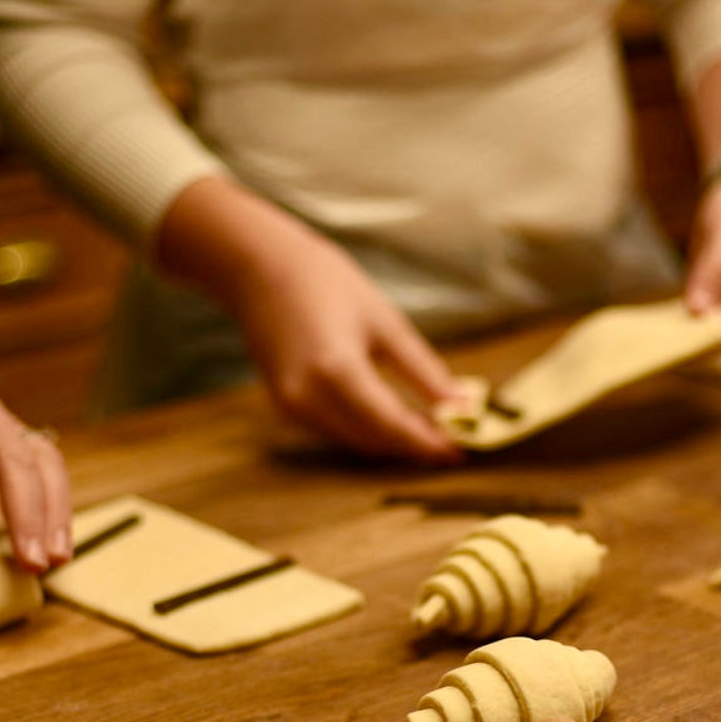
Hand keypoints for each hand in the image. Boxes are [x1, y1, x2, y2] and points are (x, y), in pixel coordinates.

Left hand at [0, 372, 72, 587]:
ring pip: (44, 461)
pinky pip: (52, 466)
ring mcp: (7, 419)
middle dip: (27, 517)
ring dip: (55, 513)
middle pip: (12, 461)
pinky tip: (58, 542)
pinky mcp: (26, 433)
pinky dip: (60, 505)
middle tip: (33, 566)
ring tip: (56, 560)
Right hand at [233, 235, 467, 460]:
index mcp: (336, 371)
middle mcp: (309, 398)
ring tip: (430, 430)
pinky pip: (336, 431)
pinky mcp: (286, 407)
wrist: (259, 269)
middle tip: (453, 441)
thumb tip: (460, 407)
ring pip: (355, 441)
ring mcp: (292, 407)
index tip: (461, 451)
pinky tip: (393, 419)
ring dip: (391, 442)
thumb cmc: (326, 283)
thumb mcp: (385, 321)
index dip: (428, 443)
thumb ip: (422, 370)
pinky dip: (366, 431)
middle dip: (413, 446)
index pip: (392, 424)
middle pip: (373, 441)